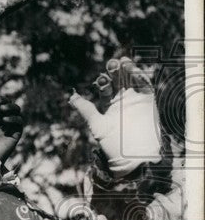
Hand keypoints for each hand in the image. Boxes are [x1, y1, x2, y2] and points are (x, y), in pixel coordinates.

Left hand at [69, 57, 160, 176]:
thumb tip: (71, 96)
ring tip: (123, 62)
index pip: (105, 87)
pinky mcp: (148, 102)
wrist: (131, 157)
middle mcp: (122, 100)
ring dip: (128, 71)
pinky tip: (134, 71)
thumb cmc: (111, 143)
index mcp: (108, 105)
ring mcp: (135, 100)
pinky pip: (146, 86)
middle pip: (118, 80)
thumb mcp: (96, 124)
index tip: (101, 79)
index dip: (103, 81)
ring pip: (131, 80)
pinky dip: (141, 77)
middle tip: (111, 63)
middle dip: (115, 72)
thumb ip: (86, 109)